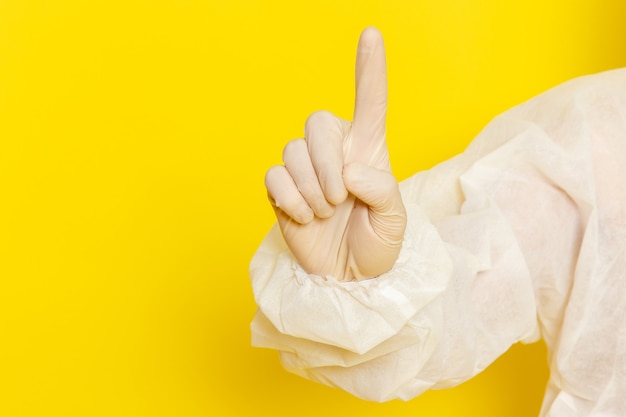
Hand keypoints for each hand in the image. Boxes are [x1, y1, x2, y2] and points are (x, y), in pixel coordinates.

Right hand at [265, 28, 406, 280]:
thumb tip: (348, 170)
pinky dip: (290, 201)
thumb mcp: (394, 221)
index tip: (371, 33)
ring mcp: (304, 169)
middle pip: (318, 122)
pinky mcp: (282, 188)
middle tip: (339, 199)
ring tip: (325, 213)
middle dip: (326, 163)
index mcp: (369, 150)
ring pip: (292, 150)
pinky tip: (304, 218)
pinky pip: (274, 176)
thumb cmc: (375, 245)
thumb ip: (381, 190)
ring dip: (310, 189)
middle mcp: (335, 152)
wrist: (347, 278)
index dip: (369, 68)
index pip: (371, 102)